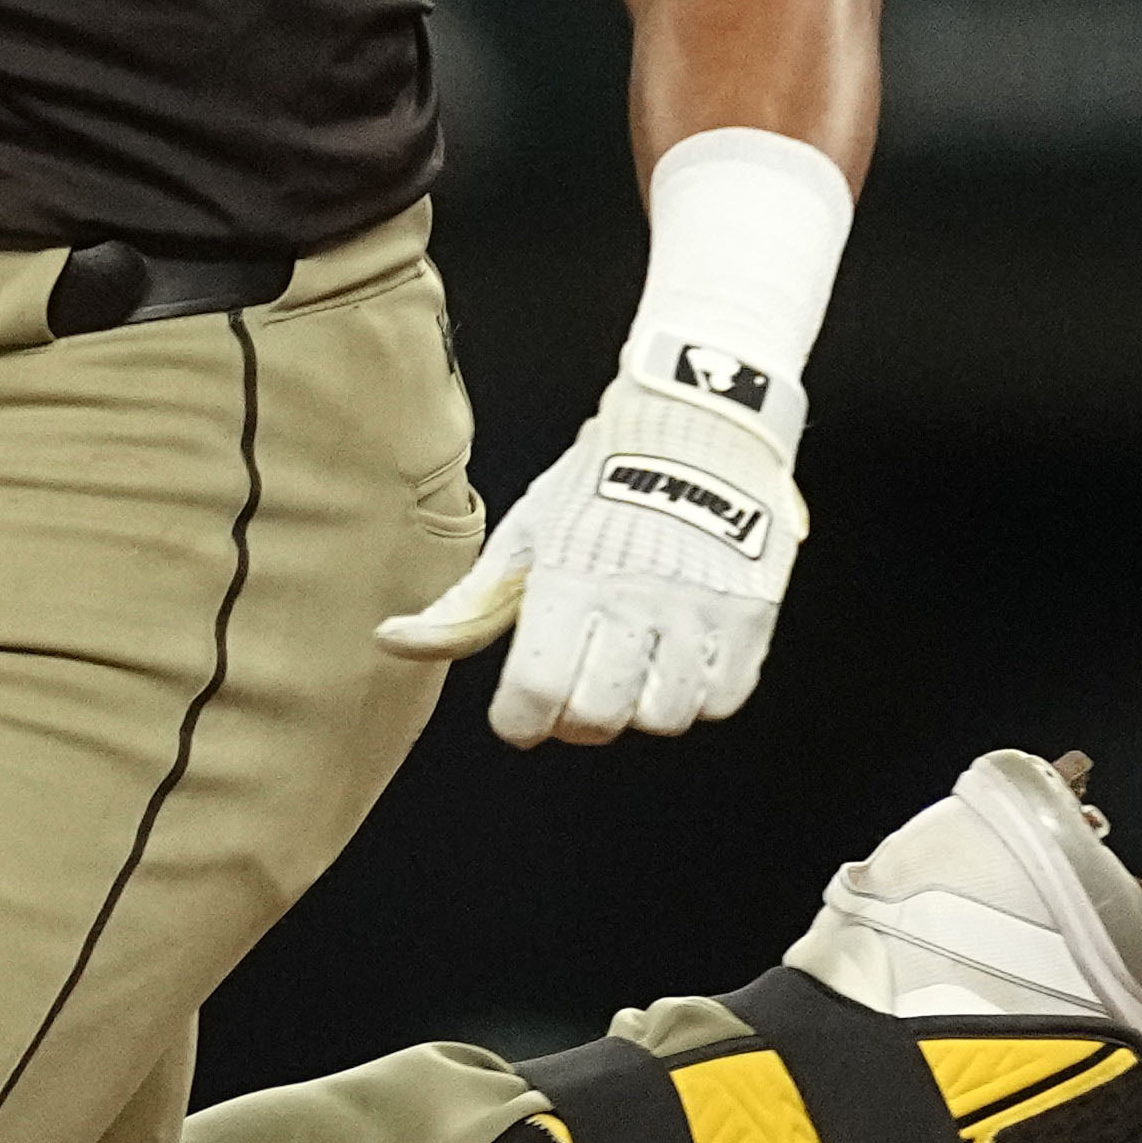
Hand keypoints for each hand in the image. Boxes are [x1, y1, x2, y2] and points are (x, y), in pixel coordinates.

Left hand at [380, 349, 805, 745]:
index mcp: (571, 579)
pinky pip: (722, 698)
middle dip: (573, 718)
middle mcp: (637, 600)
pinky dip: (696, 695)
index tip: (519, 715)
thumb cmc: (598, 483)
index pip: (538, 691)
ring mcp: (701, 610)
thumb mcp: (525, 535)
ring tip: (630, 669)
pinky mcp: (751, 614)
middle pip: (598, 716)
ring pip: (663, 717)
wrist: (697, 422)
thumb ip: (467, 603)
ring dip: (638, 707)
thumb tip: (390, 640)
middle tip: (573, 690)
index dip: (520, 720)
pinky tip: (677, 661)